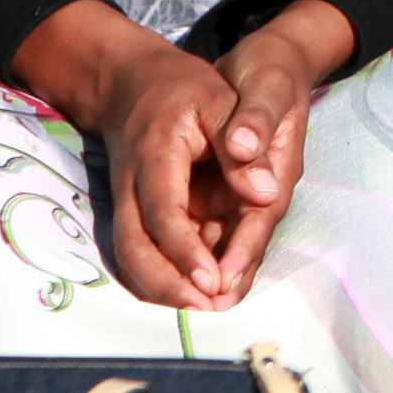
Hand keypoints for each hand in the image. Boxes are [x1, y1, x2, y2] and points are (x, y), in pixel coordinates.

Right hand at [16, 0, 350, 309]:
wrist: (132, 85)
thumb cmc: (185, 88)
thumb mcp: (221, 99)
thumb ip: (245, 143)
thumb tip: (265, 193)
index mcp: (155, 154)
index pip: (163, 212)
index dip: (185, 250)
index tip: (213, 280)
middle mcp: (130, 185)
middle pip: (134, 248)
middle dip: (167, 285)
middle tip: (208, 307)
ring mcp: (127, 203)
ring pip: (132, 257)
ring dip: (163, 288)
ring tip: (209, 308)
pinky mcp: (136, 213)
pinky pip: (142, 252)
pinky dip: (163, 276)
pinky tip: (198, 292)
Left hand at [205, 0, 352, 298]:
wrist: (269, 64)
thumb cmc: (269, 73)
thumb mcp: (266, 86)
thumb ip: (256, 121)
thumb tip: (246, 153)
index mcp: (278, 169)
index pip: (259, 219)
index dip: (241, 252)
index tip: (219, 281)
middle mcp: (263, 190)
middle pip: (244, 243)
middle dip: (225, 278)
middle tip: (201, 311)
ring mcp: (245, 194)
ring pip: (224, 242)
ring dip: (206, 272)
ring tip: (181, 305)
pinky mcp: (226, 191)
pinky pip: (208, 229)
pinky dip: (192, 252)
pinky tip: (172, 274)